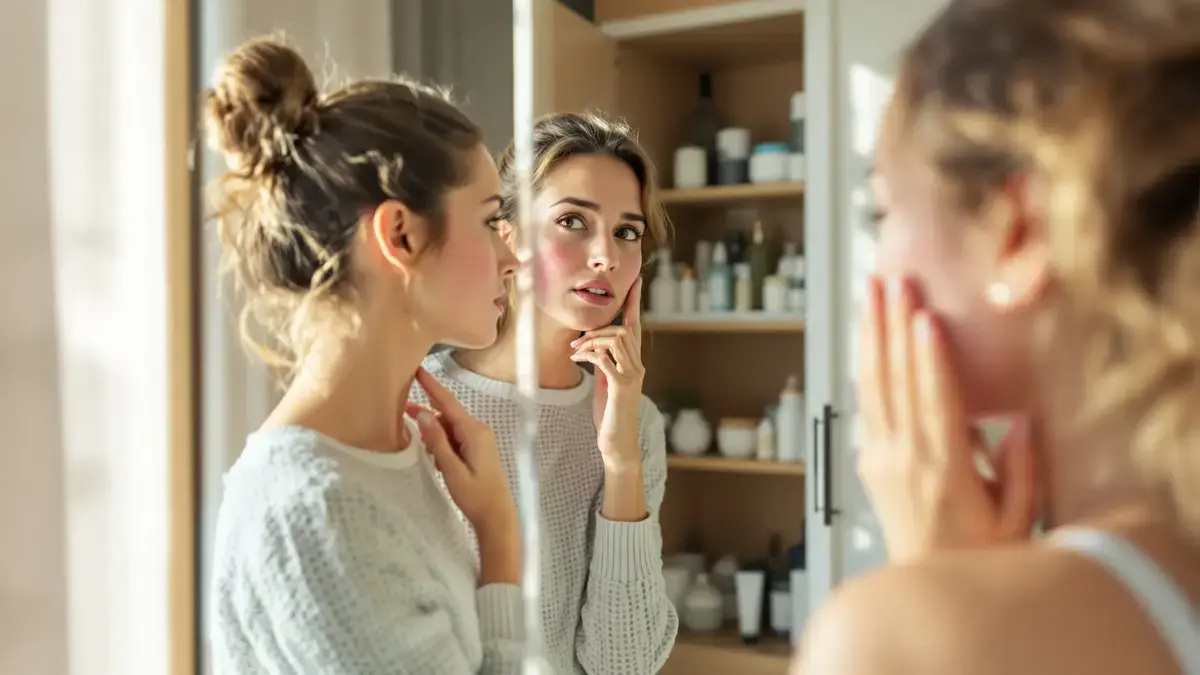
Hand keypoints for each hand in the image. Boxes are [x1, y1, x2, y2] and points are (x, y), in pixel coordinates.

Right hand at [406, 368, 516, 534]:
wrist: (496, 516)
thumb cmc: (476, 497)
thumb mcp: (452, 471)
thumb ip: (437, 442)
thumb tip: (423, 415)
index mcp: (474, 432)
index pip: (448, 403)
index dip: (431, 386)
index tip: (417, 369)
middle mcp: (478, 430)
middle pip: (446, 413)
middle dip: (425, 411)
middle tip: (401, 409)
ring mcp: (478, 439)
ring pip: (448, 426)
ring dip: (432, 432)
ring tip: (418, 443)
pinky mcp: (475, 449)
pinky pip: (453, 437)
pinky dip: (440, 441)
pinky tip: (433, 455)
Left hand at [570, 277, 644, 466]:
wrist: (618, 442)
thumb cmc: (610, 414)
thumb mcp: (606, 383)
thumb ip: (604, 363)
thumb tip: (593, 346)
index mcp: (634, 363)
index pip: (636, 327)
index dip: (635, 303)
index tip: (636, 282)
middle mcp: (637, 366)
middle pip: (624, 329)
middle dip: (599, 327)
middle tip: (577, 339)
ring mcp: (631, 375)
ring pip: (615, 339)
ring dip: (591, 340)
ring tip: (575, 350)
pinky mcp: (621, 385)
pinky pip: (605, 357)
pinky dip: (588, 353)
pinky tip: (577, 358)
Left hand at [856, 275, 1037, 563]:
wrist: (929, 586)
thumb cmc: (982, 554)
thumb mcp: (1018, 519)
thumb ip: (1021, 470)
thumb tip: (1020, 420)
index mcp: (944, 470)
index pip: (935, 403)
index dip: (929, 358)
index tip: (925, 317)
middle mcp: (904, 459)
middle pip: (896, 381)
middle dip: (894, 326)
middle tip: (894, 280)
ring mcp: (879, 458)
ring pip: (873, 385)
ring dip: (871, 334)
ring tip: (870, 291)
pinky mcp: (868, 460)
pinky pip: (865, 403)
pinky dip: (865, 364)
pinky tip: (865, 335)